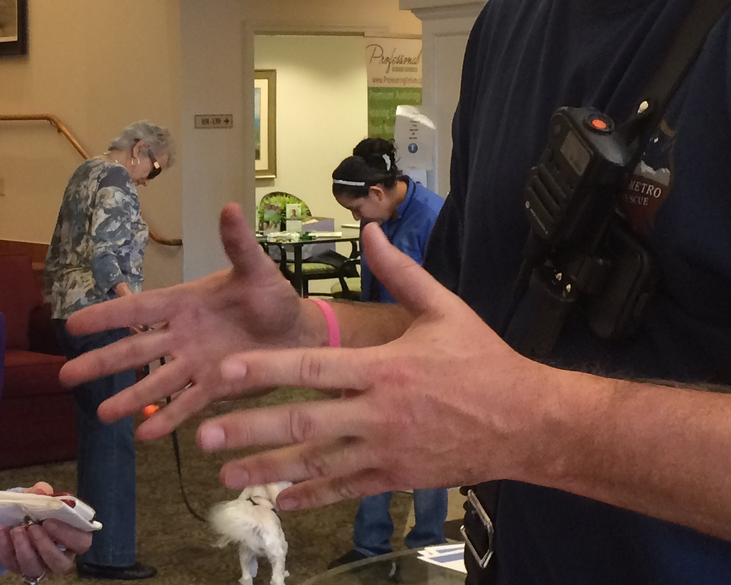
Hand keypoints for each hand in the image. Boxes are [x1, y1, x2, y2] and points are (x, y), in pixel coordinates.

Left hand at [0, 483, 89, 579]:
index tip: (49, 521)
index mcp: (72, 538)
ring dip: (23, 549)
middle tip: (32, 528)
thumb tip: (42, 491)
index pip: (81, 543)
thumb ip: (42, 491)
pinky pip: (11, 563)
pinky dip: (3, 547)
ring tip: (15, 530)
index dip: (68, 535)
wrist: (13, 517)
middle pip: (60, 564)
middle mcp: (58, 557)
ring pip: (35, 569)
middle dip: (45, 546)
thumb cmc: (35, 508)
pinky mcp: (18, 568)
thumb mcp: (39, 496)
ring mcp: (38, 565)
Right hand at [60, 204, 312, 436]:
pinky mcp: (217, 387)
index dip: (106, 316)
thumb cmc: (272, 296)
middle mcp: (182, 335)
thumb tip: (228, 207)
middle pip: (135, 350)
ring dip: (130, 397)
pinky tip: (145, 434)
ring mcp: (196, 363)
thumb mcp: (257, 270)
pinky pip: (188, 403)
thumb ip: (238, 245)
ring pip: (156, 381)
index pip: (138, 309)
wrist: (301, 331)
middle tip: (66, 376)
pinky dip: (168, 418)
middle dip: (102, 363)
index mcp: (184, 303)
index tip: (72, 325)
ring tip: (103, 416)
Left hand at [194, 224, 555, 511]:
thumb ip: (400, 272)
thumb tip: (369, 229)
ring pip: (316, 465)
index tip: (223, 374)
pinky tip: (280, 502)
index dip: (264, 371)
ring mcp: (385, 452)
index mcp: (383, 370)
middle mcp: (377, 415)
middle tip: (203, 436)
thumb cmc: (484, 361)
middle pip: (302, 424)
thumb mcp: (445, 308)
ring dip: (267, 471)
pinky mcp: (396, 479)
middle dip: (249, 430)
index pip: (311, 369)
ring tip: (224, 477)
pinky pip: (346, 490)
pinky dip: (311, 497)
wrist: (527, 422)